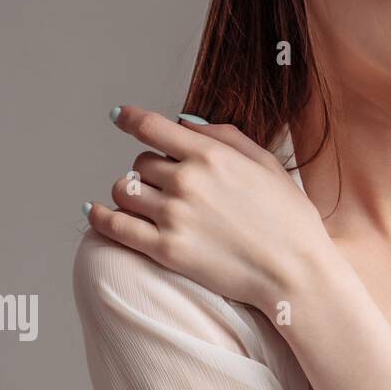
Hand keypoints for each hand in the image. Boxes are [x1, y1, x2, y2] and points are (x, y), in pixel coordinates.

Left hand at [83, 104, 337, 309]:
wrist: (296, 272)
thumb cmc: (289, 218)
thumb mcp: (267, 164)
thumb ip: (225, 137)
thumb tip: (184, 122)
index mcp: (213, 156)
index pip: (153, 127)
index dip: (131, 119)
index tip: (119, 117)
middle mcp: (188, 181)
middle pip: (141, 162)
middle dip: (151, 169)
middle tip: (168, 184)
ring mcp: (174, 216)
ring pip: (124, 191)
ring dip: (130, 192)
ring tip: (144, 201)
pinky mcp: (165, 250)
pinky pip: (114, 226)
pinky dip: (99, 217)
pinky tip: (95, 212)